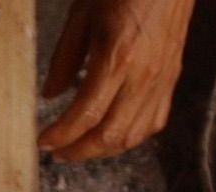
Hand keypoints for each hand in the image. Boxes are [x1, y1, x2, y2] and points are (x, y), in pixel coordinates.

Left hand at [39, 0, 193, 161]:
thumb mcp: (82, 14)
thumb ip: (64, 59)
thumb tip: (49, 95)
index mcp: (117, 58)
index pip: (86, 115)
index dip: (61, 135)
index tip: (43, 142)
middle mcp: (143, 75)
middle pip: (110, 135)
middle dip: (79, 151)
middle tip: (57, 153)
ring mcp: (162, 80)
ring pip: (133, 135)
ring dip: (103, 149)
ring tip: (80, 147)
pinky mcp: (172, 78)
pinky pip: (154, 121)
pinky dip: (131, 135)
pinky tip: (113, 132)